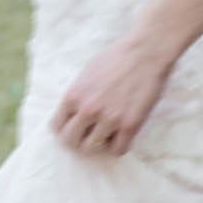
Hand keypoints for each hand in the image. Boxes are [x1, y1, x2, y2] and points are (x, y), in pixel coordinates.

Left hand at [52, 27, 174, 155]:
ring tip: (107, 132)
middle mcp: (88, 110)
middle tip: (88, 135)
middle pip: (70, 141)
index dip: (65, 129)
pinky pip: (118, 150)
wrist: (145, 52)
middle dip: (77, 140)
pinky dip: (118, 145)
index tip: (74, 128)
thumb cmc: (116, 57)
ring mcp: (109, 119)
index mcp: (73, 96)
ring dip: (98, 142)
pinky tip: (122, 135)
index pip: (56, 126)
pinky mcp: (130, 125)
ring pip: (93, 148)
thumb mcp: (86, 73)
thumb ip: (77, 95)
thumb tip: (72, 114)